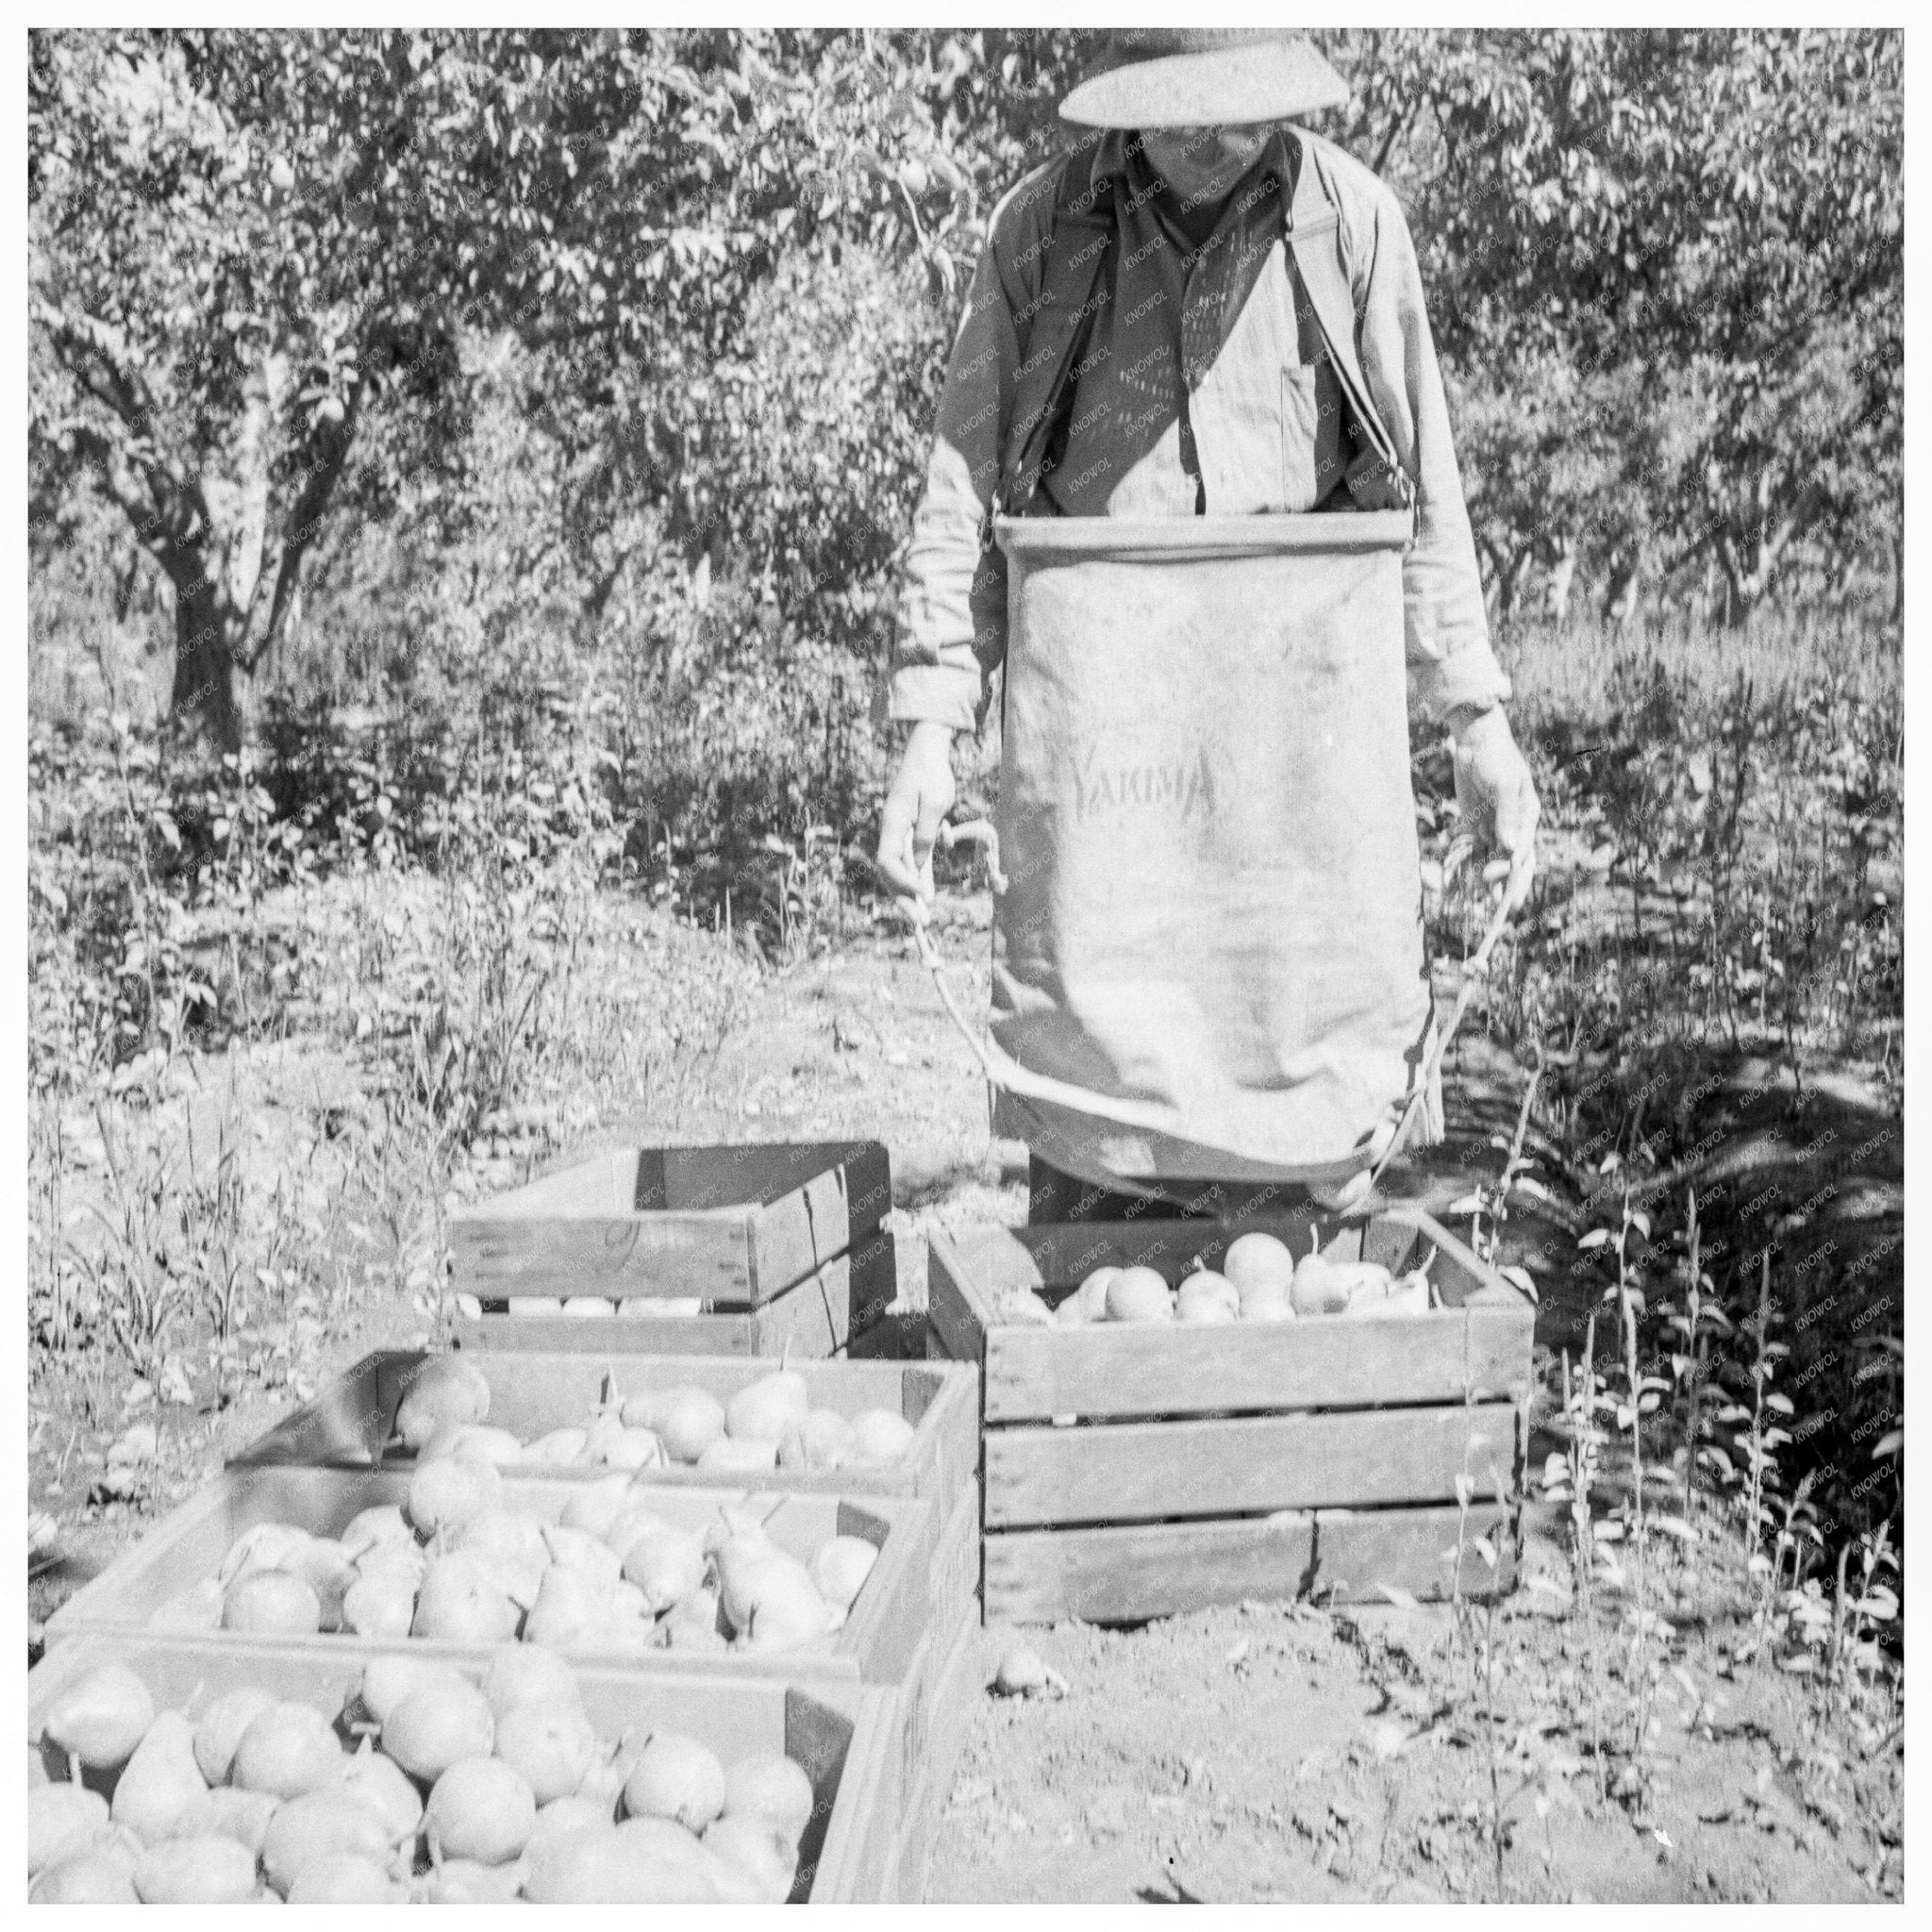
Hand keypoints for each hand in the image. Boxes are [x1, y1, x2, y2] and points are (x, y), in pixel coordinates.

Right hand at [875, 719, 956, 903]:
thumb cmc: (932, 772)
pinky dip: (918, 879)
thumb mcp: (935, 802)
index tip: (923, 895)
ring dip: (910, 894)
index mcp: (892, 822)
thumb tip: (919, 863)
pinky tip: (925, 897)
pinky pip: (913, 861)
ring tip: (923, 918)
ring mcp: (901, 833)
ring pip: (900, 870)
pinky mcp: (914, 832)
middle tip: (920, 922)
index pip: (888, 861)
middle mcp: (892, 831)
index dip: (903, 881)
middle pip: (890, 872)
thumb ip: (925, 833)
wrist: (928, 751)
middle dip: (903, 898)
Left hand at [1451, 706, 1538, 914]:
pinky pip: (1467, 849)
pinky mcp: (1472, 825)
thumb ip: (1507, 815)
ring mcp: (1492, 827)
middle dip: (1501, 885)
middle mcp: (1511, 827)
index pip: (1523, 854)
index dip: (1514, 875)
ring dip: (1477, 878)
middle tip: (1494, 907)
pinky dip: (1459, 862)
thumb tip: (1510, 848)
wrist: (1474, 740)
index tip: (1502, 890)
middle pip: (1508, 863)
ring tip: (1467, 897)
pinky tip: (1448, 874)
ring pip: (1486, 860)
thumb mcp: (1503, 784)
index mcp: (1526, 818)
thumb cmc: (1496, 758)